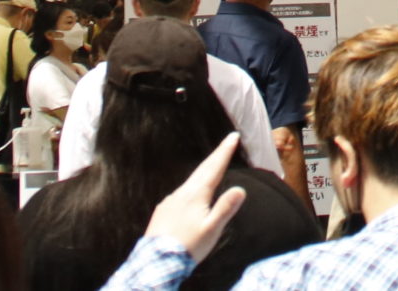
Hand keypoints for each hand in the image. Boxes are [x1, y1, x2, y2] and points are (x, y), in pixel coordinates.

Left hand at [146, 133, 248, 263]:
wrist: (157, 262)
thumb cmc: (189, 246)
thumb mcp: (212, 229)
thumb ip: (225, 208)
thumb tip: (240, 189)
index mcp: (197, 194)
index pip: (214, 168)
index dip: (224, 152)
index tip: (233, 136)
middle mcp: (182, 193)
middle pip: (202, 169)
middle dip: (216, 155)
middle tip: (227, 141)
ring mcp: (170, 201)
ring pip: (191, 181)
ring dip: (204, 171)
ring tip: (212, 166)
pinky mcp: (163, 211)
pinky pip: (180, 194)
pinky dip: (191, 188)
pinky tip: (191, 195)